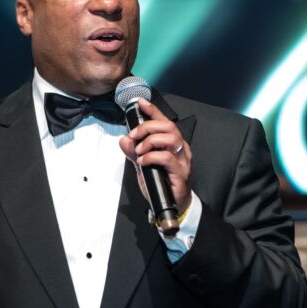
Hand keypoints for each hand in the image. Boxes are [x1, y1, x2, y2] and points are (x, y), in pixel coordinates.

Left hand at [119, 98, 191, 212]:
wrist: (173, 205)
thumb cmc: (161, 183)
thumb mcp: (143, 166)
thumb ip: (133, 152)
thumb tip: (124, 140)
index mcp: (172, 143)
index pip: (163, 121)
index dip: (152, 110)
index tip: (140, 102)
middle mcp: (180, 148)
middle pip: (168, 126)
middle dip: (147, 126)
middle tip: (134, 135)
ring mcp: (182, 160)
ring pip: (170, 138)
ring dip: (150, 141)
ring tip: (140, 151)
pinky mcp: (181, 172)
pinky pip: (167, 157)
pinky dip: (151, 156)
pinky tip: (143, 161)